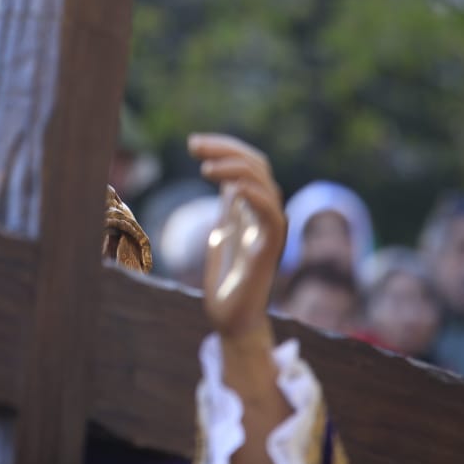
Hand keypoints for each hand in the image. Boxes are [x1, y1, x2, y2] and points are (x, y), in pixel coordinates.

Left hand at [190, 133, 291, 463]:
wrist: (231, 320)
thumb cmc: (226, 283)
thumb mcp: (220, 236)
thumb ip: (226, 213)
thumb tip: (227, 188)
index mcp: (252, 209)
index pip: (250, 164)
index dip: (226, 147)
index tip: (194, 143)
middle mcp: (265, 215)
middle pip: (258, 165)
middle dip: (225, 149)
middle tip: (192, 145)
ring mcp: (269, 231)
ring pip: (265, 183)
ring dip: (235, 167)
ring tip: (204, 167)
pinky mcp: (269, 250)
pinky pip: (271, 213)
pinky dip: (253, 194)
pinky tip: (227, 188)